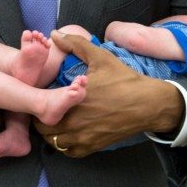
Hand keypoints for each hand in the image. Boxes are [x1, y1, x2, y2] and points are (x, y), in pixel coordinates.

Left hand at [34, 31, 183, 156]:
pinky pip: (69, 152)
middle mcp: (73, 121)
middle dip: (41, 117)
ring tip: (55, 120)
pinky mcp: (92, 146)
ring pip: (53, 142)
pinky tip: (69, 133)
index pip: (40, 105)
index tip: (41, 94)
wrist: (148, 104)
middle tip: (46, 107)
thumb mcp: (100, 57)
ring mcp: (82, 137)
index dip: (37, 100)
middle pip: (42, 127)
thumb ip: (75, 44)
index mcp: (71, 98)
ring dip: (51, 133)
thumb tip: (54, 34)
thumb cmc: (124, 80)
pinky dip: (65, 145)